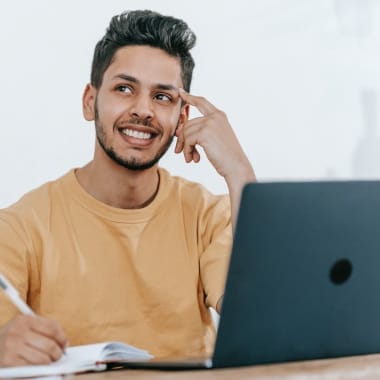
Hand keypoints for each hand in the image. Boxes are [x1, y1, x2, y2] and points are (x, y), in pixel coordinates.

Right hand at [0, 315, 66, 366]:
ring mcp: (12, 347)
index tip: (64, 345)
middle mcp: (17, 331)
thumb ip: (43, 330)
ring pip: (43, 358)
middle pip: (49, 345)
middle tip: (57, 357)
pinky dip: (37, 371)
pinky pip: (31, 369)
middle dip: (57, 353)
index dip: (62, 338)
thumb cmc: (9, 340)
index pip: (53, 327)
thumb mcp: (24, 327)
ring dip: (48, 363)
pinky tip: (36, 369)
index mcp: (24, 320)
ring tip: (47, 363)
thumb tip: (64, 343)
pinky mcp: (8, 362)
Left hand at [176, 89, 255, 230]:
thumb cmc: (226, 157)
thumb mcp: (214, 139)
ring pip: (186, 132)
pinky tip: (193, 159)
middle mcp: (215, 116)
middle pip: (188, 123)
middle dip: (182, 139)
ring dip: (185, 147)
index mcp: (219, 116)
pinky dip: (187, 151)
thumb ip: (200, 131)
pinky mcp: (204, 132)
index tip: (181, 93)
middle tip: (181, 152)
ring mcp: (210, 123)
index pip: (202, 102)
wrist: (236, 166)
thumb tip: (178, 131)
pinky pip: (187, 140)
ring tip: (190, 158)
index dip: (190, 97)